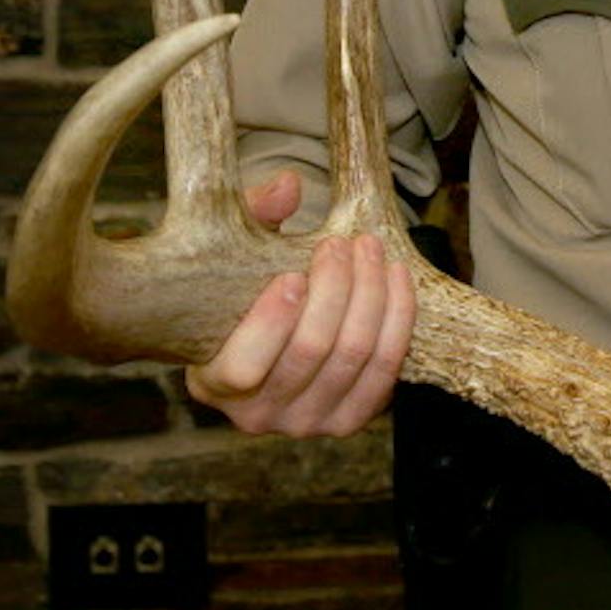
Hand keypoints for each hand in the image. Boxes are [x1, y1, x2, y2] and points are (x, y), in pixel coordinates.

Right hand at [184, 170, 415, 435]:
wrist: (278, 335)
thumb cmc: (247, 289)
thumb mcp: (236, 253)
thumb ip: (254, 216)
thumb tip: (287, 186)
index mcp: (213, 383)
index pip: (244, 368)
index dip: (272, 323)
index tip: (292, 274)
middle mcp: (257, 416)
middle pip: (312, 351)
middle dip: (336, 289)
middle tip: (343, 244)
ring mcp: (308, 423)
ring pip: (354, 355)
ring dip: (371, 295)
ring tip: (371, 250)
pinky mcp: (351, 419)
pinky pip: (386, 368)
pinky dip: (397, 317)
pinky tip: (396, 276)